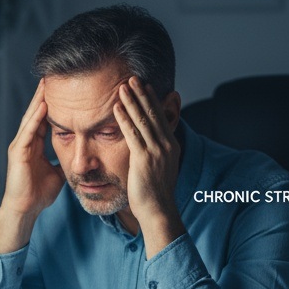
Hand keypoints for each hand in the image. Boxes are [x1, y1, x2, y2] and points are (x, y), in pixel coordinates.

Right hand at [0, 80, 64, 251]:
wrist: (26, 209)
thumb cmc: (39, 193)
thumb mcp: (58, 173)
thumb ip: (65, 161)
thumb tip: (80, 157)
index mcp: (35, 144)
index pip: (45, 118)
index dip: (54, 104)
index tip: (65, 89)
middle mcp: (26, 141)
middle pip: (37, 113)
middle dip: (45, 96)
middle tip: (54, 77)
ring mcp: (20, 145)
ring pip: (31, 117)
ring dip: (39, 100)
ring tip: (48, 83)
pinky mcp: (18, 153)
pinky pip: (28, 131)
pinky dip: (36, 118)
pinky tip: (43, 106)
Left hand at [114, 77, 183, 255]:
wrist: (158, 210)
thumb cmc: (156, 194)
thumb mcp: (161, 168)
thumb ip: (157, 153)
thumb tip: (152, 146)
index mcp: (171, 146)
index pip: (161, 117)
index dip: (153, 100)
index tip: (145, 86)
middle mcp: (167, 145)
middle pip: (153, 114)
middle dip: (143, 94)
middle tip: (133, 78)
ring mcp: (156, 151)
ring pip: (143, 120)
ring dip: (132, 101)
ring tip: (123, 86)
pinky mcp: (144, 158)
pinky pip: (132, 134)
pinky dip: (124, 118)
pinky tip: (117, 107)